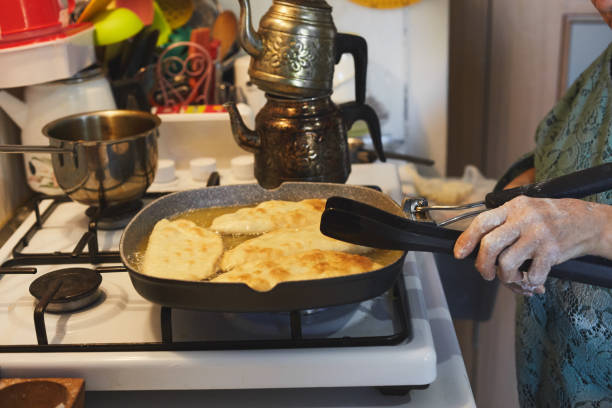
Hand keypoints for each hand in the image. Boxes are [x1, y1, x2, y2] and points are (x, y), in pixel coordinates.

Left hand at [453, 196, 611, 294]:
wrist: (587, 221)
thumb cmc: (550, 218)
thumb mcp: (525, 210)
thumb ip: (503, 223)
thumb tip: (476, 248)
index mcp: (513, 207)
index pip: (481, 222)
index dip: (466, 239)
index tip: (459, 254)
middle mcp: (524, 219)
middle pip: (489, 245)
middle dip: (483, 265)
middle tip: (487, 274)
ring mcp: (538, 235)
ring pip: (506, 263)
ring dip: (506, 277)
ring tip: (514, 276)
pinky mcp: (551, 251)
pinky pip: (531, 275)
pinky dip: (529, 283)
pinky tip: (533, 281)